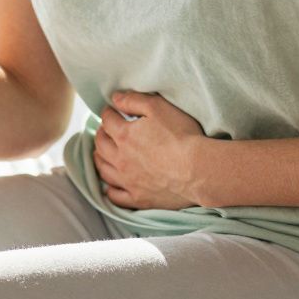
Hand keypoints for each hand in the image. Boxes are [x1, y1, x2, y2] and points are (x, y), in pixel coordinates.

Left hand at [93, 91, 205, 209]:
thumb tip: (115, 98)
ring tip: (102, 154)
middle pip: (101, 145)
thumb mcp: (158, 108)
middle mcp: (120, 159)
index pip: (107, 121)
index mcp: (124, 136)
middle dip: (101, 134)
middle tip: (104, 131)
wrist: (199, 170)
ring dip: (100, 159)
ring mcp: (128, 181)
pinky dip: (110, 190)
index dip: (108, 113)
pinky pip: (116, 197)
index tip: (110, 112)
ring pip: (103, 170)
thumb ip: (134, 100)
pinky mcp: (139, 199)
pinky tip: (111, 186)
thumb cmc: (182, 137)